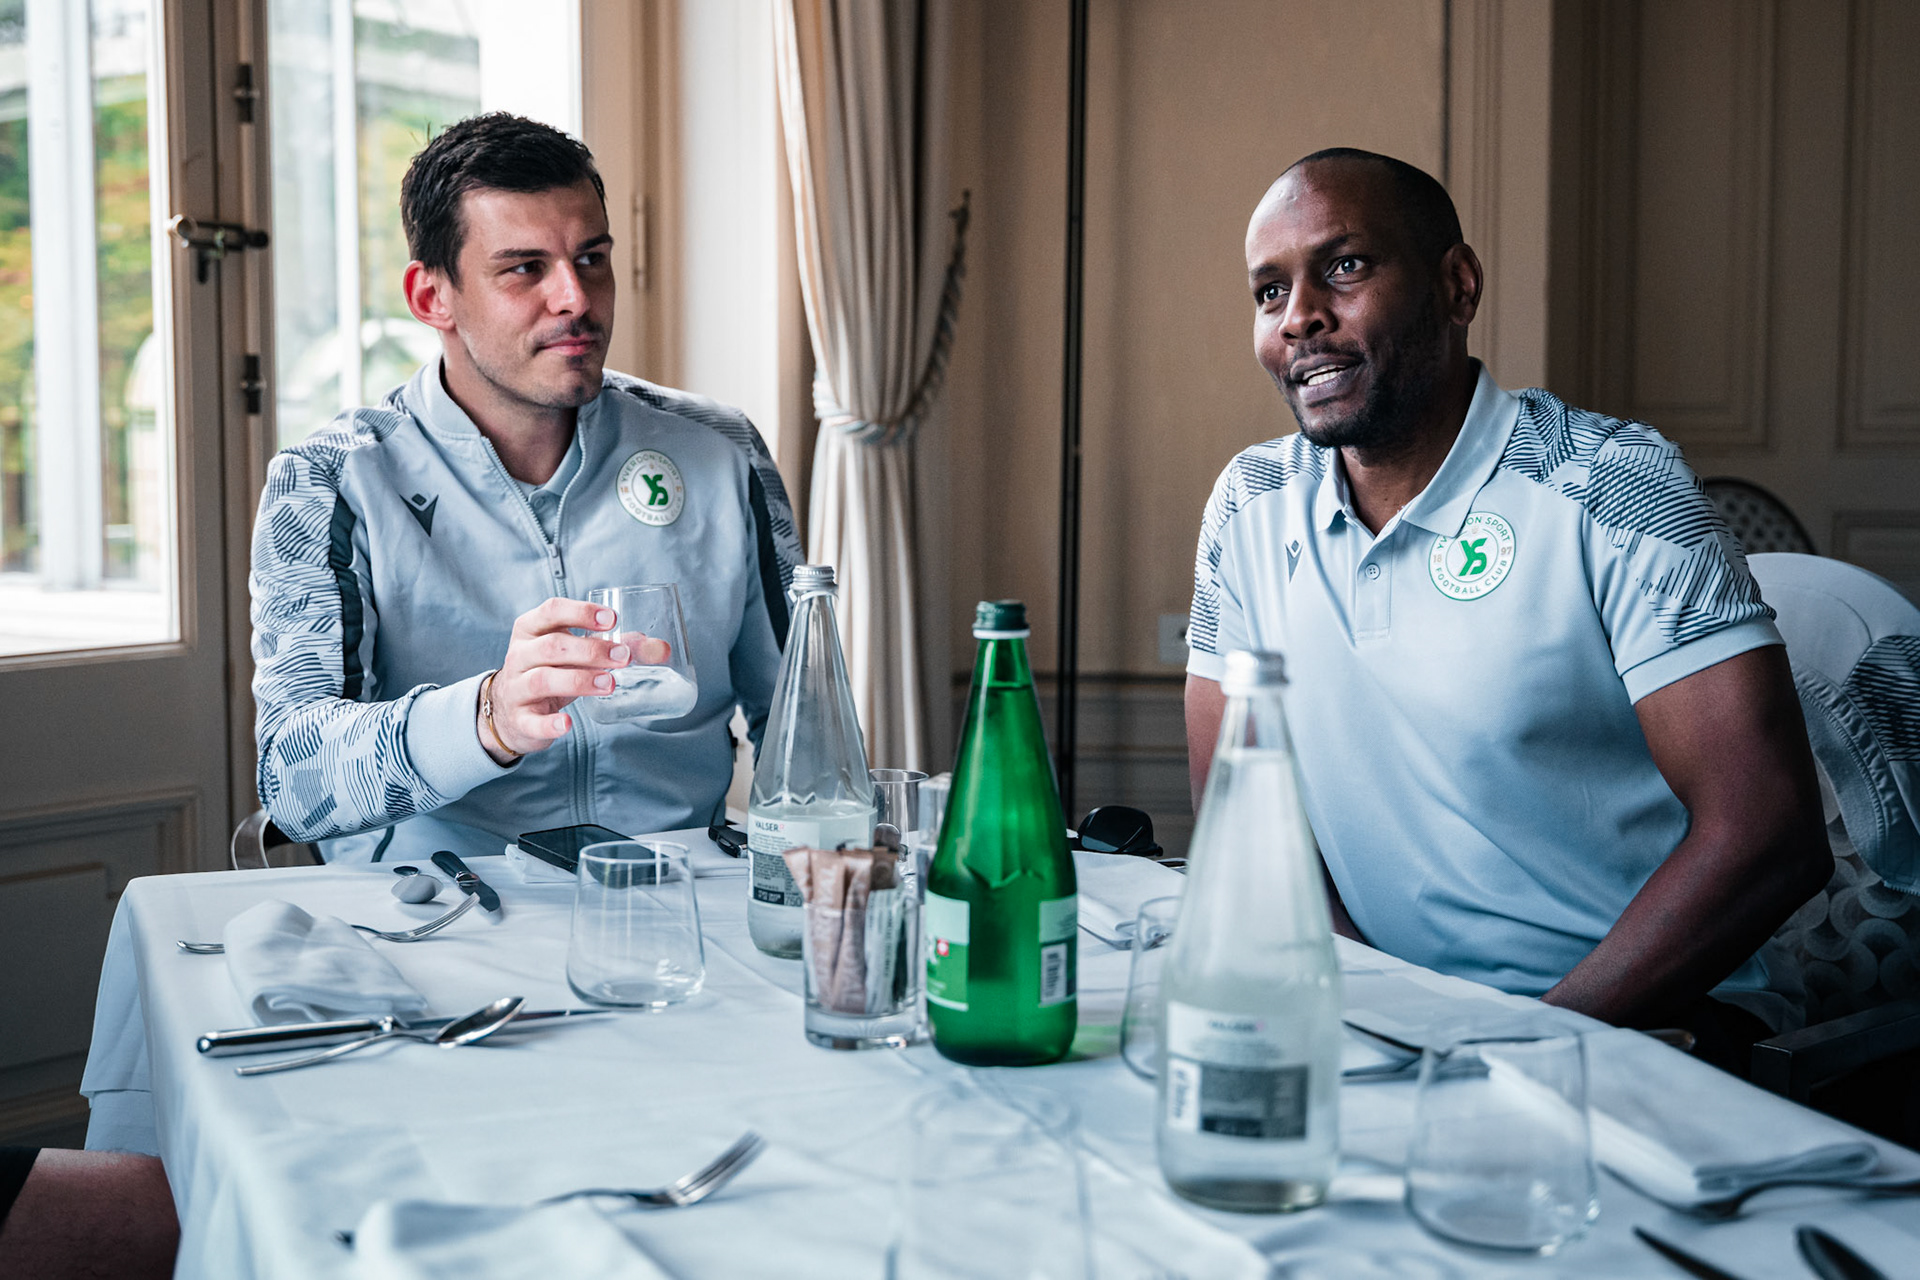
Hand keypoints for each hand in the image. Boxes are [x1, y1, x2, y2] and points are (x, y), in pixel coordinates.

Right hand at [478, 598, 634, 761]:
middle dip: (591, 650)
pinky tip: (568, 724)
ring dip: (579, 680)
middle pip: (552, 646)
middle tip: (623, 657)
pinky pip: (532, 721)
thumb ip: (615, 646)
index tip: (612, 619)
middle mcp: (520, 655)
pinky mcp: (520, 719)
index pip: (551, 611)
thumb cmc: (551, 671)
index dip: (581, 612)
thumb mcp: (574, 653)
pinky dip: (550, 723)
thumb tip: (661, 649)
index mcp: (532, 629)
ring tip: (610, 684)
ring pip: (543, 679)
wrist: (509, 711)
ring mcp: (517, 688)